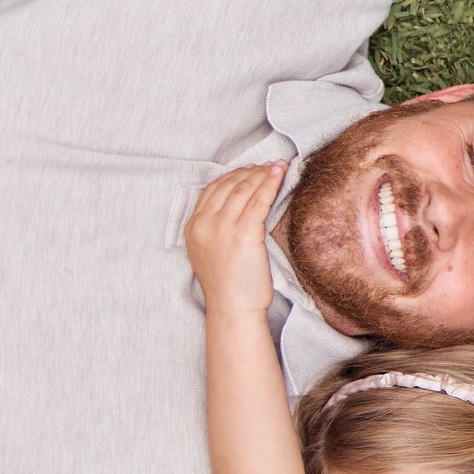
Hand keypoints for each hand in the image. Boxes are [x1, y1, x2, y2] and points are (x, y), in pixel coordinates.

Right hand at [185, 163, 285, 317]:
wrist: (233, 308)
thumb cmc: (229, 286)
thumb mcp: (211, 252)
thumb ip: (216, 229)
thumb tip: (237, 208)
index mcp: (193, 227)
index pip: (212, 189)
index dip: (233, 175)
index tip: (249, 168)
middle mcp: (204, 224)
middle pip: (229, 185)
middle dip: (250, 171)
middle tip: (268, 165)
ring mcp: (223, 228)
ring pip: (245, 189)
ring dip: (263, 173)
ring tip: (278, 166)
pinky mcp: (244, 233)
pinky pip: (259, 200)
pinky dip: (271, 183)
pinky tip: (280, 173)